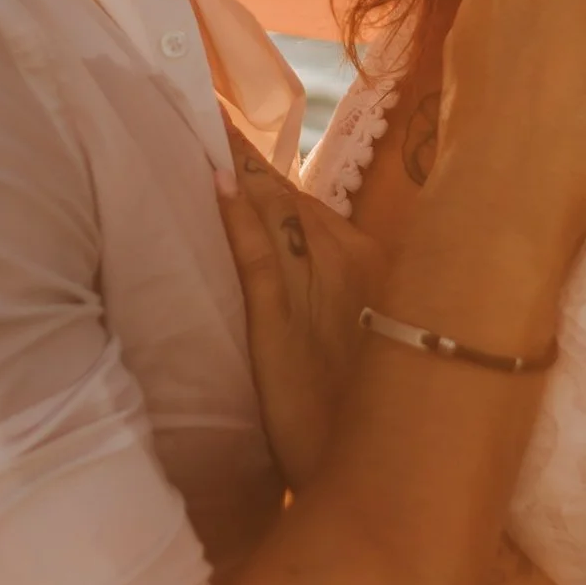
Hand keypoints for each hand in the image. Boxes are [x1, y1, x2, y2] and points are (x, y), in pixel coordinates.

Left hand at [217, 137, 383, 491]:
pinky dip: (237, 218)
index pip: (305, 202)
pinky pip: (257, 258)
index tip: (227, 125)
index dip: (263, 170)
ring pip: (272, 213)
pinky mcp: (281, 325)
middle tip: (202, 105)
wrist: (384, 479)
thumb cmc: (377, 414)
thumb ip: (348, 294)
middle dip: (245, 155)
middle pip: (284, 197)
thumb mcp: (374, 339)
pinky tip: (215, 182)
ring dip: (239, 170)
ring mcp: (315, 290)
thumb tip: (315, 263)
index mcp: (372, 261)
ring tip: (201, 121)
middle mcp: (347, 262)